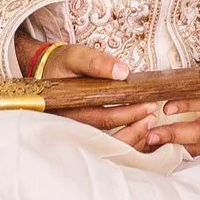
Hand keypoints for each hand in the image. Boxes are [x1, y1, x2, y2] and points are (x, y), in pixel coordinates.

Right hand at [21, 41, 164, 143]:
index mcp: (70, 108)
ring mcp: (78, 130)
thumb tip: (122, 72)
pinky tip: (138, 129)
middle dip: (134, 126)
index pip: (104, 118)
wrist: (46, 70)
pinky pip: (105, 143)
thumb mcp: (76, 56)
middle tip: (153, 114)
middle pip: (108, 135)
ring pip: (107, 144)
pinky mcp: (83, 130)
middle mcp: (73, 125)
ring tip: (149, 122)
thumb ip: (96, 62)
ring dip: (131, 136)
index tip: (149, 105)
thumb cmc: (61, 63)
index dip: (129, 114)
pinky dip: (124, 139)